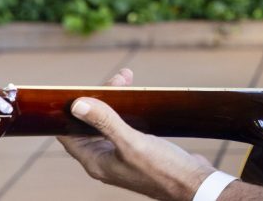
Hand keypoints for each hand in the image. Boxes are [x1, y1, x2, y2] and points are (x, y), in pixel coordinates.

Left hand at [57, 68, 217, 200]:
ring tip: (129, 80)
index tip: (83, 87)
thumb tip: (77, 105)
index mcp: (96, 162)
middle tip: (120, 78)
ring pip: (109, 124)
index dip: (71, 110)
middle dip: (101, 99)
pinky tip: (141, 101)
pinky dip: (129, 111)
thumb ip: (105, 123)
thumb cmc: (163, 170)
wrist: (193, 184)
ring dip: (116, 102)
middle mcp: (105, 160)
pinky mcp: (139, 152)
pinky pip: (126, 127)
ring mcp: (122, 156)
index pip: (70, 133)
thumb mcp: (132, 143)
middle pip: (91, 124)